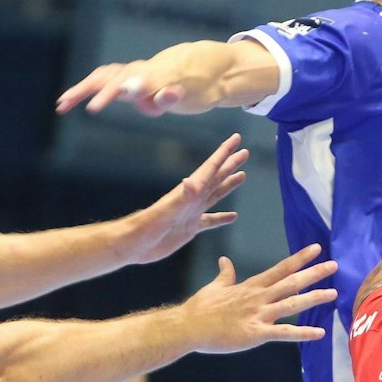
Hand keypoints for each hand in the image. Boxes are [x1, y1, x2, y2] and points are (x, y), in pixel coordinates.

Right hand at [58, 58, 188, 116]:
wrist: (206, 66)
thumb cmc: (199, 87)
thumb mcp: (192, 97)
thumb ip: (171, 97)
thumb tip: (164, 93)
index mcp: (156, 76)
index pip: (131, 86)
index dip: (111, 96)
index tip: (94, 108)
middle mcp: (142, 70)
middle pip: (108, 77)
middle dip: (87, 91)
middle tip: (64, 105)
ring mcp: (135, 70)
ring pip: (102, 76)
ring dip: (81, 89)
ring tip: (61, 105)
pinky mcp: (132, 75)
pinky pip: (105, 77)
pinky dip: (89, 86)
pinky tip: (71, 99)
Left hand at [118, 135, 247, 264]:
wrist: (136, 243)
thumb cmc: (149, 225)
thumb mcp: (168, 210)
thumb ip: (182, 197)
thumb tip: (192, 181)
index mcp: (190, 190)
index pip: (212, 167)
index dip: (224, 152)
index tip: (237, 138)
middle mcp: (193, 198)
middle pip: (217, 177)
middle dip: (230, 164)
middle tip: (245, 152)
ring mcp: (192, 213)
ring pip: (215, 195)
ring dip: (228, 185)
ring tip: (242, 176)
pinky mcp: (190, 228)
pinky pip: (210, 220)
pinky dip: (222, 218)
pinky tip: (232, 216)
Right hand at [182, 245, 337, 353]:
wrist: (188, 327)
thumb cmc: (200, 308)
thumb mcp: (215, 286)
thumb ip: (225, 274)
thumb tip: (225, 260)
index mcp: (250, 286)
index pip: (280, 268)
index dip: (299, 258)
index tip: (316, 249)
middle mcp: (258, 297)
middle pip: (291, 282)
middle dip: (314, 273)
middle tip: (334, 265)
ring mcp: (258, 314)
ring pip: (292, 303)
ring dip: (314, 298)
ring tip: (333, 293)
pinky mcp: (256, 333)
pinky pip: (283, 332)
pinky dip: (302, 333)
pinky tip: (319, 333)